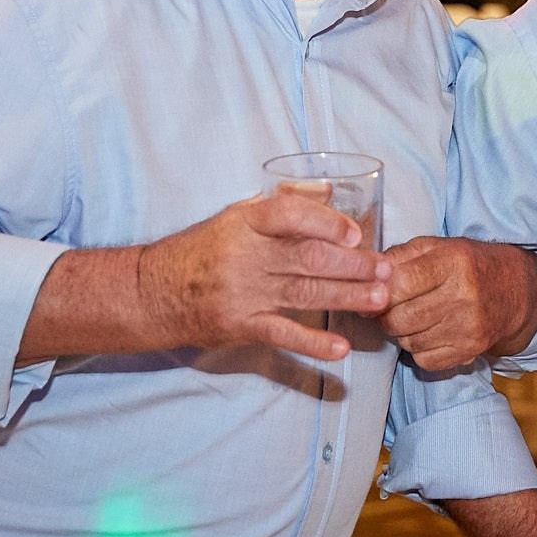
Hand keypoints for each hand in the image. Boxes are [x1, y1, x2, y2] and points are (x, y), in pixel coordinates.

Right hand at [137, 191, 390, 360]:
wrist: (151, 292)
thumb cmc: (201, 250)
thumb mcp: (233, 216)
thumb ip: (282, 205)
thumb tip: (329, 188)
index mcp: (244, 223)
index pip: (286, 216)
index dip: (324, 223)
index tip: (354, 232)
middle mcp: (245, 257)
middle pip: (306, 258)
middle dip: (351, 264)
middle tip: (385, 269)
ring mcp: (243, 294)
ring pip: (303, 294)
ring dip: (346, 297)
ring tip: (379, 298)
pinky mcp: (241, 326)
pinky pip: (282, 335)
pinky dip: (313, 344)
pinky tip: (341, 348)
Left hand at [377, 236, 536, 369]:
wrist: (514, 290)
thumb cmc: (468, 264)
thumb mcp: (436, 247)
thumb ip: (398, 257)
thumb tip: (364, 276)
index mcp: (453, 262)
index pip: (400, 283)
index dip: (377, 291)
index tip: (371, 292)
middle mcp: (463, 296)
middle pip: (400, 318)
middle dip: (384, 316)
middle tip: (386, 308)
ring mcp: (468, 327)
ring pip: (409, 342)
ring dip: (401, 333)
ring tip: (410, 317)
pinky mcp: (470, 350)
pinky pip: (425, 360)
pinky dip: (419, 350)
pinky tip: (428, 333)